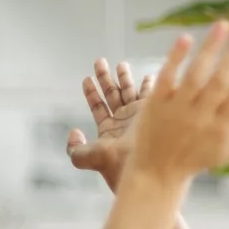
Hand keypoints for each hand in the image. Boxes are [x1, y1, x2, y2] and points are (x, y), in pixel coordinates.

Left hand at [67, 59, 151, 186]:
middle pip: (112, 94)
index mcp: (109, 130)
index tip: (86, 79)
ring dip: (124, 77)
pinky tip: (149, 75)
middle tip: (99, 61)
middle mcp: (123, 121)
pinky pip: (151, 93)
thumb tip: (74, 132)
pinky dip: (150, 84)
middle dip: (105, 78)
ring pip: (130, 91)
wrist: (144, 166)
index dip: (91, 92)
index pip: (98, 106)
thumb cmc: (116, 163)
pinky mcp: (153, 111)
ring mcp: (139, 116)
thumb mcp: (88, 156)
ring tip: (120, 64)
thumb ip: (74, 148)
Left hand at [132, 18, 228, 182]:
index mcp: (222, 128)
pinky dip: (175, 59)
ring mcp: (176, 109)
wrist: (155, 173)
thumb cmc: (197, 159)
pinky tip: (185, 37)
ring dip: (210, 49)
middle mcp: (200, 117)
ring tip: (224, 24)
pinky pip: (165, 78)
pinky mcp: (154, 104)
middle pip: (222, 79)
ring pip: (195, 75)